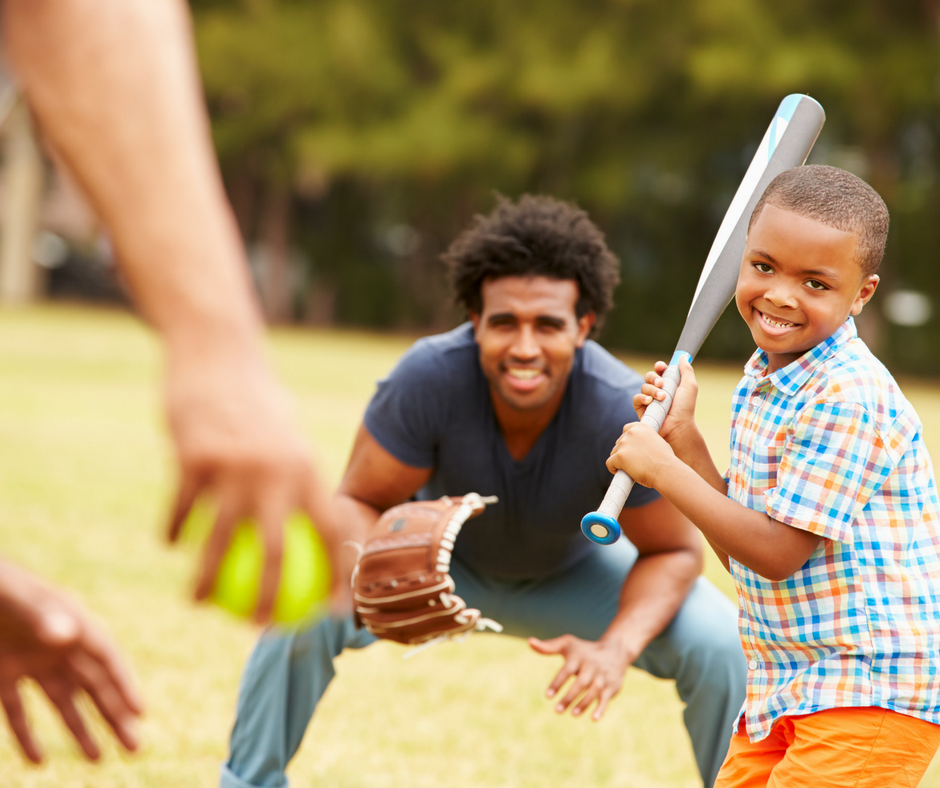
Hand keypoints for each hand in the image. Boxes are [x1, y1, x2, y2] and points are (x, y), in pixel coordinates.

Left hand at [0, 560, 142, 762]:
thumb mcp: (17, 599)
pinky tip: (38, 760)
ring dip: (80, 729)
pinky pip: (17, 709)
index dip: (124, 684)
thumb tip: (67, 636)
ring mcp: (29, 660)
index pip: (106, 658)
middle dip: (114, 716)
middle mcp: (57, 644)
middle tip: (135, 748)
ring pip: (62, 701)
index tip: (140, 713)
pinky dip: (27, 734)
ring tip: (99, 759)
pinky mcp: (0, 674)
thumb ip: (41, 615)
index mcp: (70, 622)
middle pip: (93, 685)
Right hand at [164, 341, 342, 622]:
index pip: (330, 533)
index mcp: (307, 470)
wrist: (218, 355)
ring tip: (198, 603)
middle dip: (269, 600)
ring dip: (205, 581)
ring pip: (217, 542)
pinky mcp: (193, 459)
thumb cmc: (258, 403)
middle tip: (260, 629)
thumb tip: (313, 529)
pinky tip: (168, 544)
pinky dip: (173, 532)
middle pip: (274, 553)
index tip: (331, 612)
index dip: (336, 575)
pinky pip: (181, 511)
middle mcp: (275, 473)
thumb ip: (298, 481)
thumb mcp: (288, 438)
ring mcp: (233, 467)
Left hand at [528, 635, 631, 720]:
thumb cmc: (584, 650)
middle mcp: (591, 667)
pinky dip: (601, 709)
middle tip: (557, 710)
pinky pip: (606, 699)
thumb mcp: (567, 644)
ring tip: (572, 714)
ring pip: (593, 692)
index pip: (566, 671)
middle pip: (580, 683)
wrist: (615, 651)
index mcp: (578, 658)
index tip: (547, 696)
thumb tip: (529, 642)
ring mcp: (602, 678)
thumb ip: (548, 647)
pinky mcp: (611, 687)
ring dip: (583, 704)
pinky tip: (593, 718)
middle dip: (569, 697)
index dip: (557, 683)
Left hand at [606, 422, 675, 488]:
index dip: (627, 440)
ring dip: (619, 461)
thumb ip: (646, 440)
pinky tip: (619, 472)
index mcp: (642, 427)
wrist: (666, 471)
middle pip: (619, 442)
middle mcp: (631, 432)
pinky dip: (612, 468)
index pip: (626, 429)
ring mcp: (624, 444)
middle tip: (632, 462)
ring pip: (614, 453)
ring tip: (629, 469)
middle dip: (623, 452)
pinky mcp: (619, 456)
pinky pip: (609, 463)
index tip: (630, 449)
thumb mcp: (658, 442)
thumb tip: (640, 446)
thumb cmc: (665, 461)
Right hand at [632, 358, 698, 444]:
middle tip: (662, 384)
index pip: (660, 370)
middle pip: (649, 376)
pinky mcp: (641, 409)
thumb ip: (686, 370)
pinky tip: (649, 401)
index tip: (661, 367)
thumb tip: (682, 357)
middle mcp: (658, 391)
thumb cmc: (685, 408)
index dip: (659, 367)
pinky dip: (642, 398)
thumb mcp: (690, 386)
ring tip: (662, 398)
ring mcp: (649, 400)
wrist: (677, 426)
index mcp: (670, 384)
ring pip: (644, 386)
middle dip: (654, 377)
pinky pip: (636, 398)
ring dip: (652, 390)